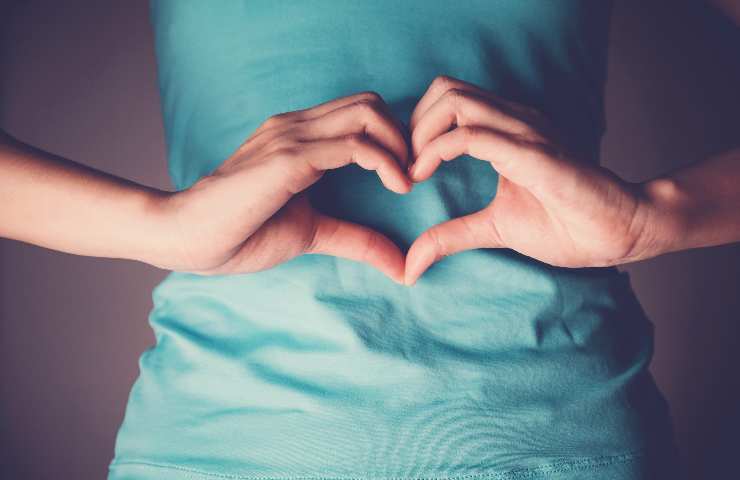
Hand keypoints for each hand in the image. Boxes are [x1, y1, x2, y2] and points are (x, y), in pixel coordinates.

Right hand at [158, 91, 411, 282]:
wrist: (188, 237)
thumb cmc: (240, 232)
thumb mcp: (312, 233)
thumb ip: (355, 239)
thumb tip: (400, 266)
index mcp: (299, 136)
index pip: (361, 111)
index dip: (393, 137)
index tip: (407, 175)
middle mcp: (297, 126)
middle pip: (371, 103)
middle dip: (404, 135)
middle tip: (414, 174)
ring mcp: (292, 137)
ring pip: (367, 114)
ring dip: (401, 145)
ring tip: (408, 181)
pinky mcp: (289, 158)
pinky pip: (354, 145)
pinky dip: (386, 161)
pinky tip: (397, 187)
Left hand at [403, 75, 656, 284]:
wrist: (620, 232)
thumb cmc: (566, 225)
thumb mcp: (493, 229)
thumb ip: (450, 237)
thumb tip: (410, 266)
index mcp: (507, 129)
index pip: (449, 99)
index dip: (417, 128)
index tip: (407, 169)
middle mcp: (514, 120)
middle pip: (445, 88)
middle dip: (413, 124)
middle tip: (406, 165)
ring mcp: (524, 131)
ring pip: (454, 101)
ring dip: (420, 133)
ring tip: (414, 170)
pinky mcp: (532, 153)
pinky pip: (472, 135)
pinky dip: (436, 150)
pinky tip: (424, 175)